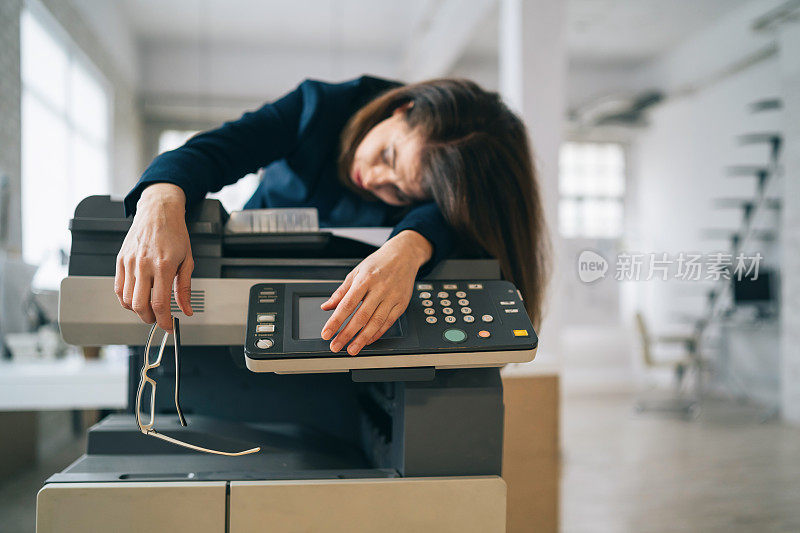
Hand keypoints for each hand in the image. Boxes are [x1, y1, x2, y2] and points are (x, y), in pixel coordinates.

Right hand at [114, 183, 193, 331]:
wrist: (158, 212)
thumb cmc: (175, 233)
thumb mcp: (188, 260)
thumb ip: (185, 288)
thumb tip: (186, 310)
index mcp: (164, 265)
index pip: (160, 304)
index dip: (164, 321)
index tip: (169, 327)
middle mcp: (144, 265)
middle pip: (140, 305)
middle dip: (150, 319)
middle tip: (158, 320)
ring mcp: (129, 262)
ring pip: (126, 299)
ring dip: (137, 311)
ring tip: (148, 309)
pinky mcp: (120, 260)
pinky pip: (118, 288)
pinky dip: (125, 300)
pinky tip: (136, 299)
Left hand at [320, 230, 432, 354]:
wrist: (404, 255)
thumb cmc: (378, 264)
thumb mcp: (356, 272)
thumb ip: (341, 292)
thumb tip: (326, 307)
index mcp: (365, 280)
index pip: (347, 304)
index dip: (335, 321)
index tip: (326, 333)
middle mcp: (379, 289)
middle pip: (361, 316)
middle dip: (347, 334)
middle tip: (335, 346)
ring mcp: (392, 297)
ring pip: (376, 322)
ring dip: (362, 339)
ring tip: (351, 349)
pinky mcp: (401, 304)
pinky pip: (389, 322)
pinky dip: (377, 333)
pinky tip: (367, 341)